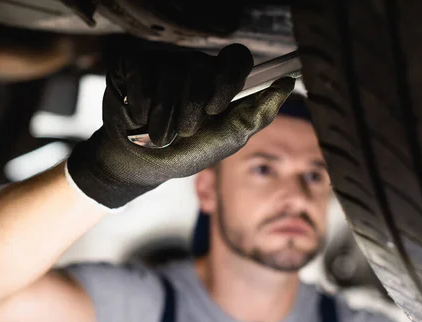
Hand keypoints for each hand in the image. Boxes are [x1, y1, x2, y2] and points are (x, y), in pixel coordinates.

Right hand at [67, 44, 294, 208]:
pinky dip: (142, 107)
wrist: (141, 164)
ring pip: (171, 75)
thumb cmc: (186, 151)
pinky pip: (143, 74)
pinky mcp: (134, 65)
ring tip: (159, 135)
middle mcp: (192, 66)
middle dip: (191, 113)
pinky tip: (139, 118)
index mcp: (217, 80)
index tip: (216, 108)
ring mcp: (163, 63)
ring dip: (165, 118)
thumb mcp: (226, 140)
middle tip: (184, 132)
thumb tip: (288, 84)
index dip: (227, 79)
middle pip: (201, 70)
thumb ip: (257, 114)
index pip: (236, 57)